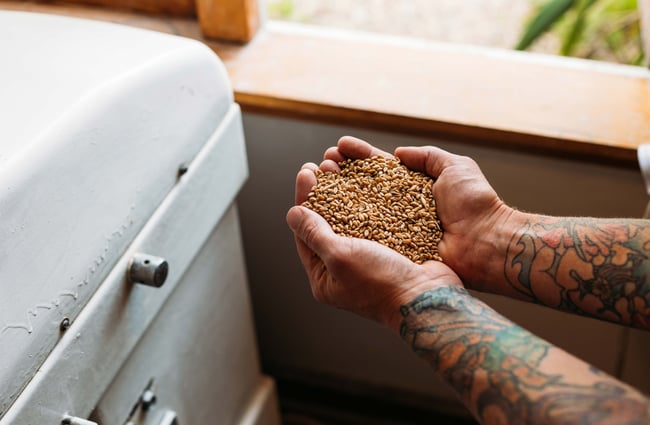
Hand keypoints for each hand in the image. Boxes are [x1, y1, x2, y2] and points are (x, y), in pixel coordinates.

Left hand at [287, 159, 462, 330]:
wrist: (428, 297)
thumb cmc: (381, 283)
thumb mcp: (340, 257)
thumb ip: (314, 234)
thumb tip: (292, 214)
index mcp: (325, 278)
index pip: (306, 234)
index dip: (304, 201)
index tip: (306, 172)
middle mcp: (344, 268)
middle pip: (327, 224)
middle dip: (323, 192)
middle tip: (321, 164)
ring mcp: (368, 258)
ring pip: (351, 218)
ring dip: (345, 191)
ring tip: (342, 165)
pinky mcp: (391, 248)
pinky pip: (375, 220)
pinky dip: (369, 200)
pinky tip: (368, 179)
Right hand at [324, 136, 519, 290]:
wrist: (487, 244)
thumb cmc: (476, 205)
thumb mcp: (456, 167)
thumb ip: (428, 156)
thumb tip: (399, 153)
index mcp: (414, 188)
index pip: (380, 168)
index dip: (359, 157)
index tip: (340, 147)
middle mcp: (400, 208)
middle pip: (363, 187)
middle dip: (341, 174)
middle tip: (322, 164)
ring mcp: (395, 229)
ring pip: (359, 209)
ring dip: (336, 195)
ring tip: (318, 180)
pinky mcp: (393, 249)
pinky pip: (365, 235)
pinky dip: (344, 224)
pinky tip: (325, 212)